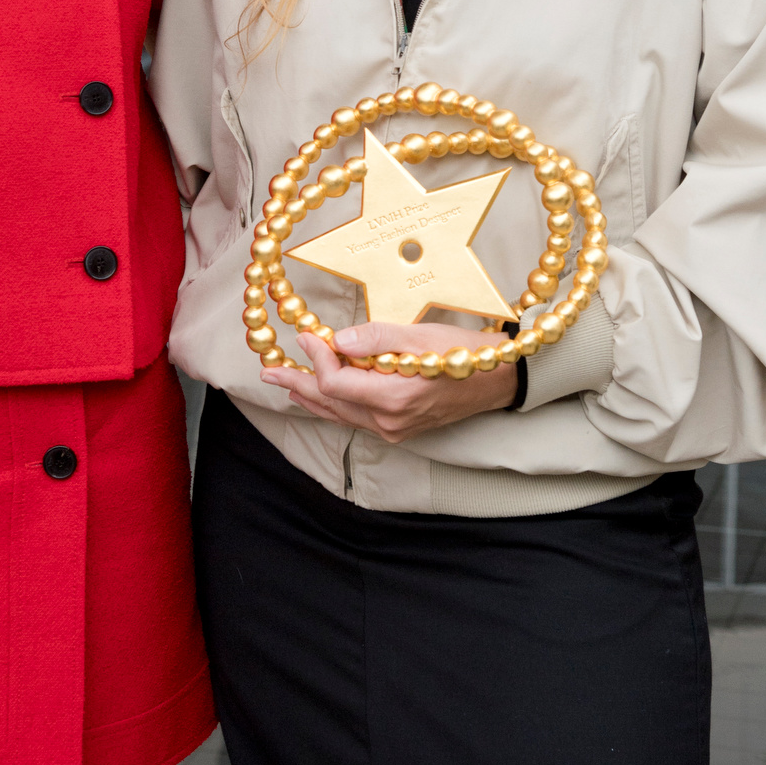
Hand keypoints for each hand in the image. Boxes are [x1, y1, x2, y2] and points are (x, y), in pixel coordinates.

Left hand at [260, 319, 517, 443]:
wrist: (496, 380)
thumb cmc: (463, 352)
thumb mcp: (420, 335)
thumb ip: (375, 337)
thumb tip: (337, 341)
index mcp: (394, 397)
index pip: (336, 383)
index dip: (316, 358)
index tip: (306, 334)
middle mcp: (390, 420)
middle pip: (330, 404)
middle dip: (298, 384)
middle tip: (268, 372)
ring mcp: (394, 429)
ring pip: (339, 415)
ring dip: (310, 396)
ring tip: (283, 381)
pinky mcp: (399, 430)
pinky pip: (354, 420)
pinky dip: (332, 405)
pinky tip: (319, 396)